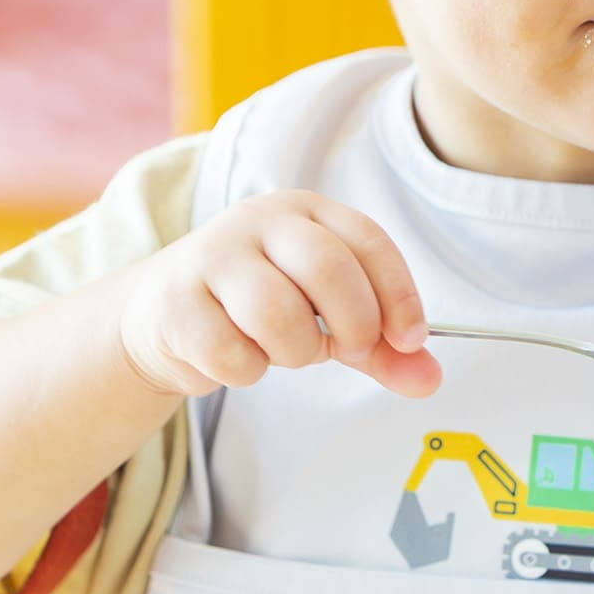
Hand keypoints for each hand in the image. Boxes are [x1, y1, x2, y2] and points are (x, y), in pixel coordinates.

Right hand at [117, 191, 441, 397]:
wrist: (163, 314)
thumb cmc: (260, 307)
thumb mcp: (326, 318)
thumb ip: (379, 347)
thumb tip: (429, 381)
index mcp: (306, 212)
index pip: (368, 241)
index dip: (399, 294)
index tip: (411, 340)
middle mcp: (258, 221)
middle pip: (327, 268)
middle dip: (353, 324)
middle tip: (350, 351)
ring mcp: (211, 256)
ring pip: (278, 315)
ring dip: (295, 352)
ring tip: (283, 349)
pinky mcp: (175, 301)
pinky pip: (233, 354)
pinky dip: (247, 371)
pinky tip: (236, 354)